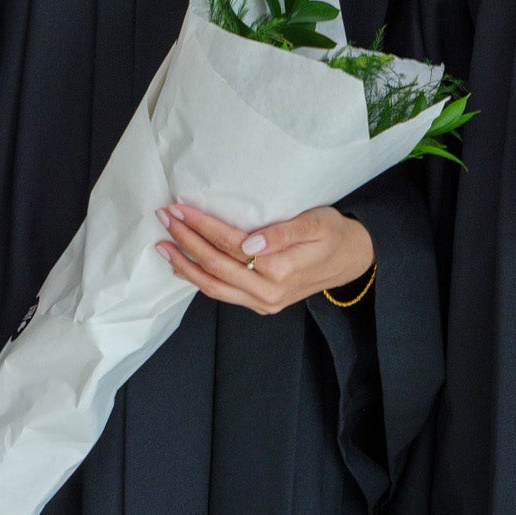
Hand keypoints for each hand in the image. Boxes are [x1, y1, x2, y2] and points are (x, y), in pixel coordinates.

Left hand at [156, 202, 373, 314]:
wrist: (351, 259)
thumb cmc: (334, 234)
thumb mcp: (317, 222)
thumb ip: (285, 232)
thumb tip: (250, 243)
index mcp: (280, 269)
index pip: (229, 245)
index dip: (202, 226)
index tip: (181, 209)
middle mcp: (268, 292)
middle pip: (215, 266)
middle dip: (186, 242)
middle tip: (165, 219)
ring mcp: (263, 303)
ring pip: (213, 287)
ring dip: (185, 266)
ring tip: (163, 246)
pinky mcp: (261, 305)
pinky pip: (223, 294)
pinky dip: (199, 280)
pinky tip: (185, 267)